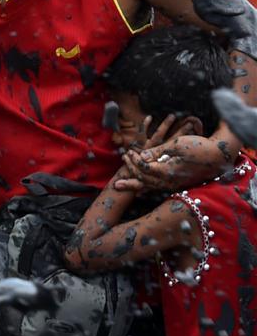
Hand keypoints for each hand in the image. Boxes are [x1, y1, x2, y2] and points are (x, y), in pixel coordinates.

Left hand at [114, 115, 232, 192]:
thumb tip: (141, 157)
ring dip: (138, 186)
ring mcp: (175, 183)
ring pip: (152, 187)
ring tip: (127, 189)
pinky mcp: (178, 182)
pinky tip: (143, 190)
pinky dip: (150, 187)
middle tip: (115, 185)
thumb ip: (158, 152)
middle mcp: (171, 181)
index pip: (146, 170)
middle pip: (146, 184)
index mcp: (169, 172)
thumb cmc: (199, 148)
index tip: (128, 154)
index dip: (135, 162)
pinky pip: (161, 186)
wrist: (219, 156)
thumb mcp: (177, 145)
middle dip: (131, 183)